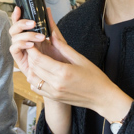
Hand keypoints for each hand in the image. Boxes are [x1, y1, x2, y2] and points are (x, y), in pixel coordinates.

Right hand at [9, 7, 68, 77]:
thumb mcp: (58, 40)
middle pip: (14, 29)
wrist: (64, 79)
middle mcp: (25, 42)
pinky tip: (31, 45)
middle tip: (33, 23)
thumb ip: (51, 26)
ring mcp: (22, 51)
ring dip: (24, 34)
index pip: (21, 23)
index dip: (17, 15)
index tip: (19, 8)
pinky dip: (20, 44)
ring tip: (39, 37)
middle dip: (21, 23)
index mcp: (32, 36)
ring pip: (13, 38)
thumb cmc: (62, 60)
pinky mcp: (21, 61)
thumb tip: (47, 10)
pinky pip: (14, 50)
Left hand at [12, 7, 131, 119]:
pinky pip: (36, 88)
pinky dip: (34, 80)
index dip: (32, 49)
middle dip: (30, 56)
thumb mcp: (80, 59)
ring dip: (31, 68)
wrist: (102, 98)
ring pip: (32, 79)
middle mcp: (56, 84)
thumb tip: (52, 35)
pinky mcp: (54, 97)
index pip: (38, 59)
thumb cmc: (95, 77)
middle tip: (33, 48)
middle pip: (33, 67)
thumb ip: (63, 47)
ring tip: (37, 60)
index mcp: (63, 72)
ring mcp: (53, 92)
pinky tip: (41, 73)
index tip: (31, 42)